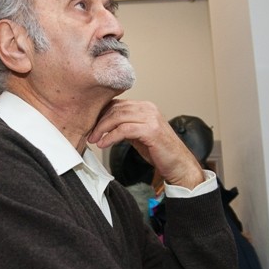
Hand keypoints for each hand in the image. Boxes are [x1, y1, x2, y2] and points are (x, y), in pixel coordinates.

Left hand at [88, 100, 203, 188]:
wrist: (179, 164)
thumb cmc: (160, 152)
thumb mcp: (139, 135)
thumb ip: (125, 127)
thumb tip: (104, 126)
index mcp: (145, 107)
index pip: (117, 104)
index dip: (101, 114)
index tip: (91, 125)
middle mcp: (148, 108)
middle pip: (116, 108)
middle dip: (99, 121)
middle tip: (90, 134)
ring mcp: (151, 118)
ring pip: (118, 117)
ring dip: (103, 129)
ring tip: (94, 140)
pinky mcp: (151, 130)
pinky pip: (124, 130)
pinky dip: (111, 137)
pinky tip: (104, 144)